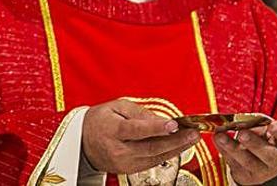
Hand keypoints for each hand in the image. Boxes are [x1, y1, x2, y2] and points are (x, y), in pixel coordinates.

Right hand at [82, 99, 200, 173]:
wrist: (84, 143)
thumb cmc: (101, 121)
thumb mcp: (116, 107)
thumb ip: (139, 113)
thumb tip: (161, 120)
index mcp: (112, 130)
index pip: (136, 130)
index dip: (156, 127)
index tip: (173, 124)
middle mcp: (118, 149)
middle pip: (150, 147)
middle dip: (175, 140)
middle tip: (193, 133)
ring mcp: (124, 162)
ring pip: (155, 157)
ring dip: (176, 148)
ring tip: (191, 139)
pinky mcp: (130, 170)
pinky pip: (152, 162)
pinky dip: (167, 154)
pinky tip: (178, 147)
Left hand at [214, 121, 276, 184]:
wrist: (259, 163)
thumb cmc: (264, 142)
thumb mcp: (266, 132)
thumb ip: (257, 126)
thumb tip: (242, 124)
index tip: (272, 125)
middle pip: (267, 154)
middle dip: (253, 143)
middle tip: (242, 134)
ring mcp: (262, 171)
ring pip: (247, 161)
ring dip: (232, 147)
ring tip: (221, 136)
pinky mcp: (246, 176)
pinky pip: (233, 163)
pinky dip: (223, 150)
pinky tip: (217, 140)